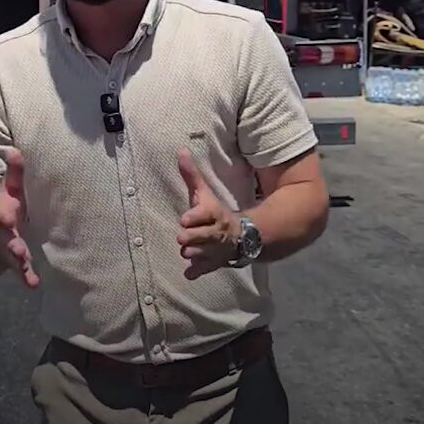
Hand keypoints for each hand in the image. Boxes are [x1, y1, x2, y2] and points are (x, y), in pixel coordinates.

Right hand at [0, 148, 39, 287]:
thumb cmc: (7, 207)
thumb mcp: (10, 189)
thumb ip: (15, 172)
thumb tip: (14, 150)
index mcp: (4, 211)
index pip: (3, 211)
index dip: (5, 213)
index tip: (7, 216)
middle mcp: (4, 232)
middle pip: (5, 237)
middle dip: (11, 241)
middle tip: (17, 247)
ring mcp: (9, 249)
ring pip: (11, 255)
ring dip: (18, 259)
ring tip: (23, 262)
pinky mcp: (17, 263)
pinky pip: (21, 271)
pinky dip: (26, 277)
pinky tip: (33, 284)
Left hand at [176, 148, 239, 279]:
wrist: (242, 235)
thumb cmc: (215, 212)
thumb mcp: (205, 194)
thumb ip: (191, 175)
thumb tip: (180, 150)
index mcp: (213, 214)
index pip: (204, 215)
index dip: (194, 217)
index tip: (184, 219)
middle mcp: (214, 233)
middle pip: (200, 236)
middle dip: (191, 237)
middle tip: (182, 237)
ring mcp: (214, 250)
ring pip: (200, 254)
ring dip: (192, 254)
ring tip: (187, 251)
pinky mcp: (213, 263)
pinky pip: (204, 269)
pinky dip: (196, 271)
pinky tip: (189, 273)